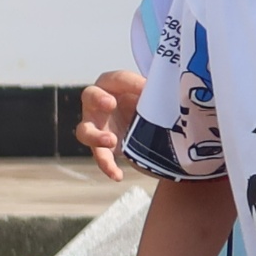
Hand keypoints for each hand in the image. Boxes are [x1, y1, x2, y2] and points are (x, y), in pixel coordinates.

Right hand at [74, 68, 147, 183]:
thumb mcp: (153, 97)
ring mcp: (96, 125)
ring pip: (85, 130)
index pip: (118, 79)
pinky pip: (99, 157)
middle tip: (110, 104)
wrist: (148, 128)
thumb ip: (157, 94)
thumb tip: (171, 93)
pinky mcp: (101, 147)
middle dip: (98, 100)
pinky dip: (107, 166)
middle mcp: (98, 104)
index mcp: (113, 85)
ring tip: (111, 141)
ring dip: (96, 136)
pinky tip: (117, 176)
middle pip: (89, 96)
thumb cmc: (148, 105)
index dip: (130, 83)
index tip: (145, 88)